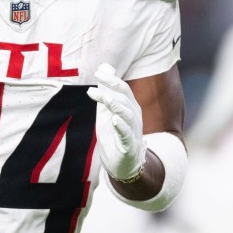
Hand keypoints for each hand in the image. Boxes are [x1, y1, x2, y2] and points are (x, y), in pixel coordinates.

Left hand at [87, 64, 145, 182]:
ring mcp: (133, 131)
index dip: (112, 79)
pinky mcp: (129, 146)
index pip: (123, 89)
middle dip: (113, 85)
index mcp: (130, 107)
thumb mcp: (107, 110)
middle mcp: (134, 116)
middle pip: (126, 97)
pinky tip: (114, 120)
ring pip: (127, 114)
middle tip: (98, 77)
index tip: (97, 71)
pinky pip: (126, 134)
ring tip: (104, 97)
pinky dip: (121, 126)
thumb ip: (106, 91)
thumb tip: (104, 67)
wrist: (121, 164)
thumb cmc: (114, 135)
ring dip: (115, 104)